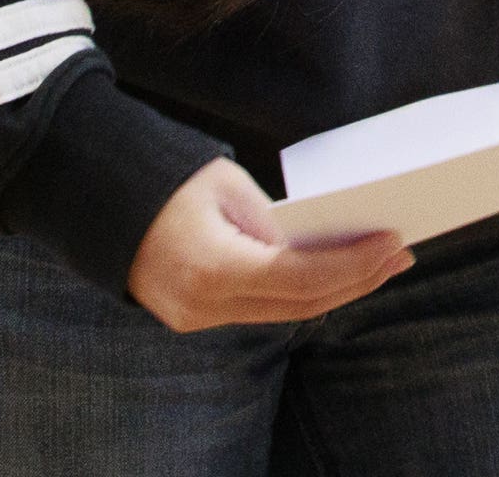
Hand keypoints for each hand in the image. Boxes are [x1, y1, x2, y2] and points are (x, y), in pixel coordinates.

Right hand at [127, 159, 405, 332]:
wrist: (97, 200)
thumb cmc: (168, 180)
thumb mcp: (228, 186)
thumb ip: (275, 222)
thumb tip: (324, 242)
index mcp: (213, 267)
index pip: (300, 277)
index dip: (353, 264)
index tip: (394, 244)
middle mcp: (204, 305)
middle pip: (299, 304)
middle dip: (356, 280)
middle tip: (400, 254)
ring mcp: (195, 318)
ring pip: (282, 313)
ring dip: (333, 290)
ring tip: (379, 264)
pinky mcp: (192, 318)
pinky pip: (259, 310)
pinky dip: (298, 293)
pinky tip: (332, 273)